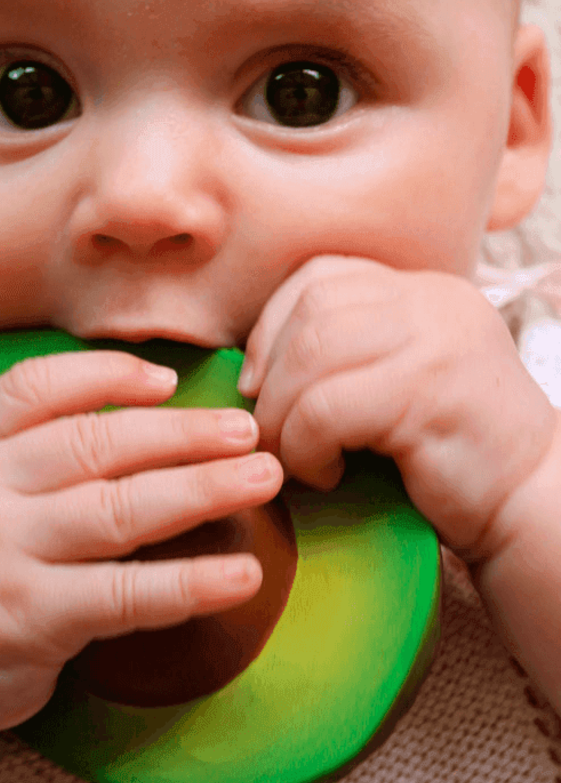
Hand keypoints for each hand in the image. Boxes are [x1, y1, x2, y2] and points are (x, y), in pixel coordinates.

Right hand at [0, 351, 281, 741]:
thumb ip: (22, 457)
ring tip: (264, 479)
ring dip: (202, 490)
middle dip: (181, 434)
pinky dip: (189, 583)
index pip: (33, 389)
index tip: (169, 379)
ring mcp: (2, 555)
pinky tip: (243, 577)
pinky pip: (124, 595)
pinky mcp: (27, 619)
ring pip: (119, 510)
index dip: (105, 376)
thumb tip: (133, 416)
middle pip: (95, 444)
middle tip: (248, 431)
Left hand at [237, 255, 557, 564]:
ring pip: (312, 353)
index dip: (271, 325)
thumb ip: (348, 356)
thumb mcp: (401, 383)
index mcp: (426, 292)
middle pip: (312, 307)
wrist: (530, 507)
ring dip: (280, 413)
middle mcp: (434, 302)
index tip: (257, 382)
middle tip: (264, 428)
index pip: (323, 275)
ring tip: (289, 456)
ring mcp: (437, 342)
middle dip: (268, 372)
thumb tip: (252, 369)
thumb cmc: (449, 459)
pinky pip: (328, 408)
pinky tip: (326, 475)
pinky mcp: (430, 394)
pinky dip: (306, 447)